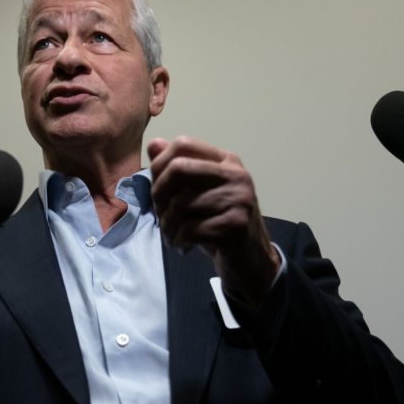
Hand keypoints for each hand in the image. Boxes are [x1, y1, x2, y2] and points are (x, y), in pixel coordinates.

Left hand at [148, 136, 279, 311]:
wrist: (250, 260)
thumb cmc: (219, 223)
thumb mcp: (198, 193)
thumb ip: (177, 169)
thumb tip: (154, 143)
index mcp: (226, 161)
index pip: (184, 144)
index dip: (160, 165)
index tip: (158, 190)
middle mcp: (236, 175)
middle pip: (178, 168)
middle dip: (159, 194)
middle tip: (161, 214)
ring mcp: (239, 199)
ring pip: (180, 204)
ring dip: (167, 225)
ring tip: (172, 235)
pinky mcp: (236, 225)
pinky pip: (191, 229)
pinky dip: (179, 240)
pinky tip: (183, 246)